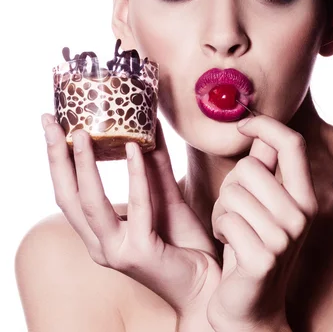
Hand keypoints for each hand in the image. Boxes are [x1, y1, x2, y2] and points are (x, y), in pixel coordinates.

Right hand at [41, 113, 221, 318]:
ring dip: (84, 165)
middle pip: (67, 197)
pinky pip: (137, 206)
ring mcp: (117, 251)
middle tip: (50, 123)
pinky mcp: (140, 253)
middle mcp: (100, 245)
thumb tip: (148, 127)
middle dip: (56, 157)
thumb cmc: (184, 243)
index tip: (51, 125)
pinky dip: (135, 175)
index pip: (68, 193)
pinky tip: (135, 148)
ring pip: (91, 204)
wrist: (208, 283)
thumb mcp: (164, 198)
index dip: (56, 159)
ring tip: (82, 133)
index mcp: (99, 234)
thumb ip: (153, 168)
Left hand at [207, 115, 317, 331]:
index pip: (292, 143)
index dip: (265, 125)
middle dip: (230, 184)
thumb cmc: (251, 247)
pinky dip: (219, 228)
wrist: (251, 309)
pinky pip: (226, 219)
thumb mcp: (264, 205)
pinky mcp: (263, 258)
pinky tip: (229, 245)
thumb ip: (265, 167)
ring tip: (232, 229)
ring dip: (221, 209)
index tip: (242, 125)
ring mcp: (285, 238)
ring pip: (233, 192)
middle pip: (250, 167)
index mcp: (305, 197)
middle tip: (234, 209)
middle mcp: (302, 215)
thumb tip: (258, 128)